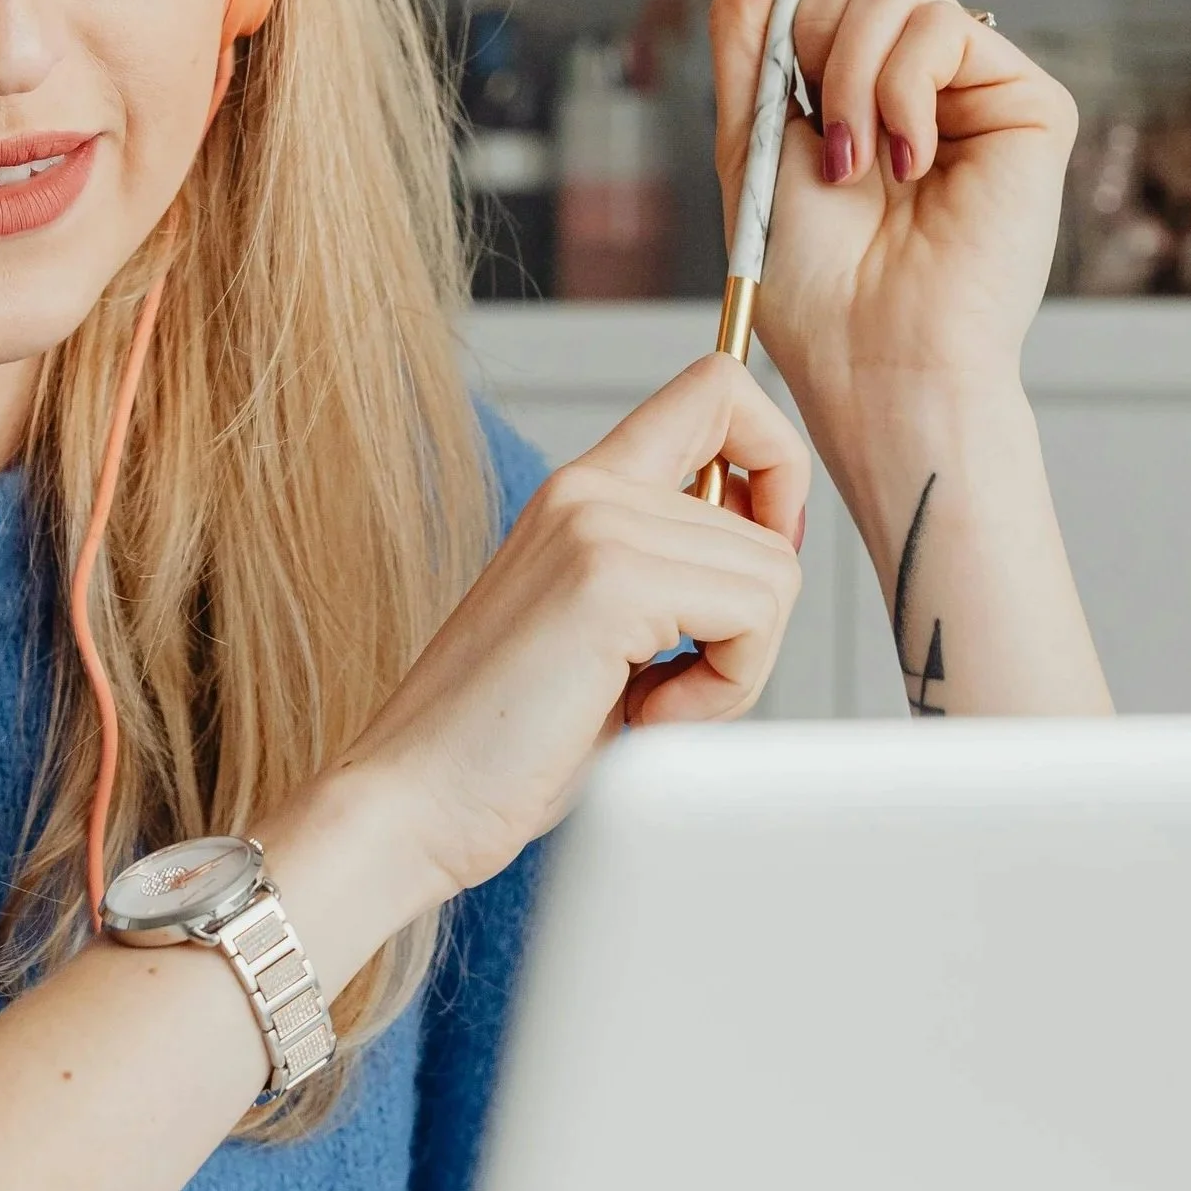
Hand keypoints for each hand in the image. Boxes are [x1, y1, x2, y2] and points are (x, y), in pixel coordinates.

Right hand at [332, 358, 806, 909]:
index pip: (718, 389)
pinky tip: (643, 716)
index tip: (759, 551)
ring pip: (774, 574)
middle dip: (749, 631)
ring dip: (736, 667)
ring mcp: (596, 525)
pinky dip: (725, 688)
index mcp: (583, 490)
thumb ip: (676, 572)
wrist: (414, 801)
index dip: (776, 461)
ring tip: (645, 705)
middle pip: (770, 524)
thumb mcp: (605, 631)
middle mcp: (589, 488)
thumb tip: (776, 547)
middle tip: (663, 688)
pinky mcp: (610, 580)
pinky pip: (756, 615)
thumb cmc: (508, 742)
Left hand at [710, 0, 1076, 412]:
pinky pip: (946, 25)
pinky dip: (899, 88)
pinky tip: (906, 161)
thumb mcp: (751, 131)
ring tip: (854, 161)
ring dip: (848, 69)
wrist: (874, 356)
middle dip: (814, 19)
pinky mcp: (1029, 102)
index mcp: (865, 70)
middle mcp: (929, 67)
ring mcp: (980, 80)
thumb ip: (749, 22)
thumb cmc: (813, 280)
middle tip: (814, 113)